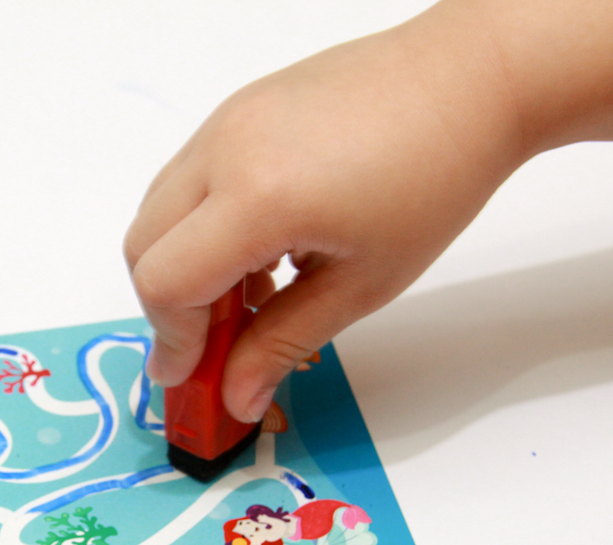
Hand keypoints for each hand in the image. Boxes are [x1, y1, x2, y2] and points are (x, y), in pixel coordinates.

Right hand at [123, 4, 524, 421]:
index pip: (166, 283)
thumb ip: (283, 343)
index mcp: (260, 197)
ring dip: (184, 264)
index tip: (191, 377)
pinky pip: (187, 178)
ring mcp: (225, 122)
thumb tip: (236, 396)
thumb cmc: (436, 177)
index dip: (171, 340)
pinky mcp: (236, 110)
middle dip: (169, 306)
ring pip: (158, 211)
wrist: (469, 80)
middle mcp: (226, 150)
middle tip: (218, 343)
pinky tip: (260, 248)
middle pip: (143, 247)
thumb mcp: (362, 283)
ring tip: (251, 294)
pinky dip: (200, 225)